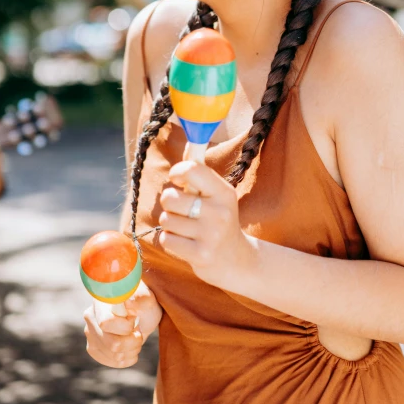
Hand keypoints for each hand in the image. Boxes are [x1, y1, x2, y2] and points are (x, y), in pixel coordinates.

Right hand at [83, 280, 161, 367]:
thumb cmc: (144, 304)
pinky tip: (130, 348)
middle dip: (133, 341)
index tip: (135, 318)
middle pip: (112, 344)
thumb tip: (128, 301)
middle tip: (138, 331)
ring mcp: (90, 334)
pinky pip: (112, 362)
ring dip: (132, 350)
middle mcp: (91, 317)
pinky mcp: (93, 348)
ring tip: (135, 338)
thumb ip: (141, 297)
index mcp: (101, 301)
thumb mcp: (148, 299)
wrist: (141, 314)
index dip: (126, 326)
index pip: (106, 323)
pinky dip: (127, 358)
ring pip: (113, 355)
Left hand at [158, 148, 255, 289]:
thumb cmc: (220, 220)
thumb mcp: (217, 195)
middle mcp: (220, 211)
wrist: (237, 260)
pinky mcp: (201, 255)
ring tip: (185, 228)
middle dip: (170, 203)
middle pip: (171, 197)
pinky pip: (167, 240)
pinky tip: (185, 243)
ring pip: (166, 219)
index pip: (192, 169)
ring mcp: (211, 235)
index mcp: (224, 192)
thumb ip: (200, 174)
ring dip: (170, 224)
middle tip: (182, 210)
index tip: (177, 179)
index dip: (177, 171)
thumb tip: (189, 143)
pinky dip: (170, 241)